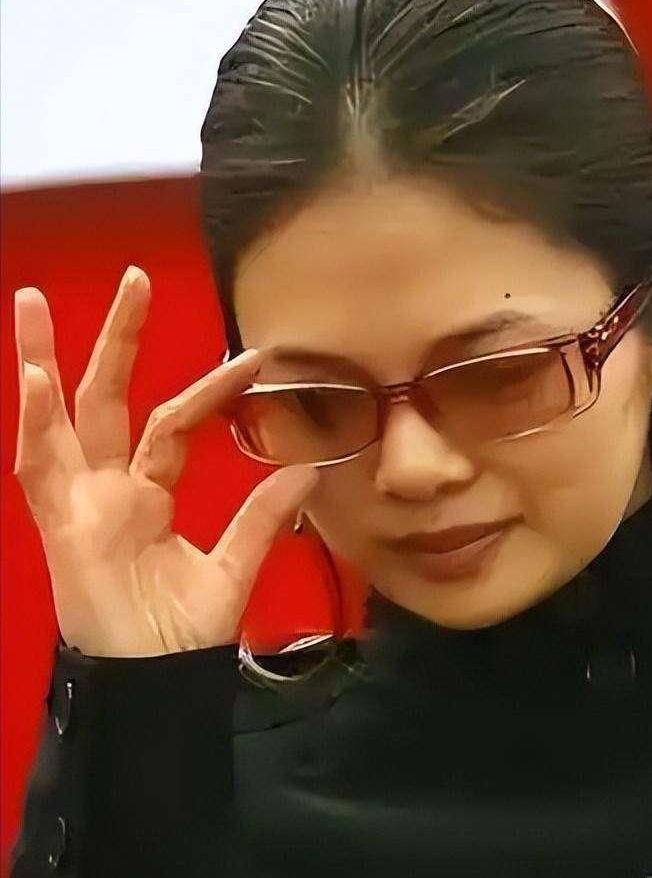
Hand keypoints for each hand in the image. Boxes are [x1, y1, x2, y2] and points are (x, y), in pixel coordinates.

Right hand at [12, 266, 317, 656]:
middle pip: (107, 398)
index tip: (255, 358)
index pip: (175, 423)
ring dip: (44, 358)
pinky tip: (34, 375)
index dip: (211, 390)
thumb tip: (308, 467)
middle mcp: (106, 488)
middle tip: (134, 278)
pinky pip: (38, 467)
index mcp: (147, 494)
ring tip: (31, 299)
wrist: (153, 684)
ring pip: (58, 417)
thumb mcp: (234, 565)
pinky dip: (35, 422)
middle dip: (116, 340)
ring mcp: (76, 502)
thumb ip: (265, 515)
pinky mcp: (56, 525)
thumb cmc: (180, 633)